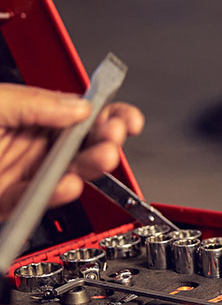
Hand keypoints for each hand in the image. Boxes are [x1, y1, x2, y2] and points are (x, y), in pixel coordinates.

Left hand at [0, 84, 144, 219]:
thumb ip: (35, 102)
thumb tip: (81, 107)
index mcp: (29, 115)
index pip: (80, 115)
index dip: (109, 116)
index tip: (128, 120)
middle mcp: (29, 146)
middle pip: (82, 146)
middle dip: (105, 142)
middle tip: (114, 138)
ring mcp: (22, 174)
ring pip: (68, 174)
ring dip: (90, 167)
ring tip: (102, 159)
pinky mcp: (8, 202)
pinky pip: (38, 201)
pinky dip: (57, 196)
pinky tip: (68, 185)